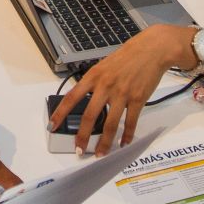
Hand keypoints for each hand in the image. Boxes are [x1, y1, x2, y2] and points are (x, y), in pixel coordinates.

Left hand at [49, 24, 189, 155]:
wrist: (152, 49)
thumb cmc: (127, 56)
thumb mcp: (103, 65)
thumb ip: (94, 83)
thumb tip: (85, 100)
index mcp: (93, 76)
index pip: (71, 98)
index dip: (60, 114)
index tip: (52, 126)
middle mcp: (105, 86)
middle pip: (90, 117)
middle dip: (83, 137)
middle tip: (79, 150)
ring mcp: (122, 94)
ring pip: (110, 124)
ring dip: (105, 143)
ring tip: (101, 153)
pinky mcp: (138, 99)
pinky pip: (130, 122)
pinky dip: (127, 135)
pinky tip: (123, 143)